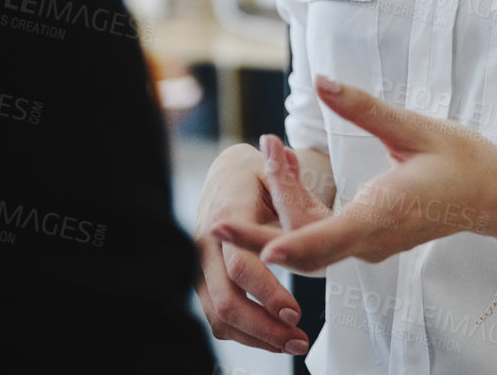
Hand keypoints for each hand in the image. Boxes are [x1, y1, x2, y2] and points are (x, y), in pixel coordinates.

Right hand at [193, 137, 325, 354]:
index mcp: (225, 215)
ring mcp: (198, 265)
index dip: (266, 292)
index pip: (239, 265)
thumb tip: (281, 151)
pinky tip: (272, 338)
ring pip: (218, 315)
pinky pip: (216, 316)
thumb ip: (283, 178)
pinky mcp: (200, 280)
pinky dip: (244, 333)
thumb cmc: (256, 174)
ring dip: (255, 337)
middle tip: (299, 339)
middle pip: (226, 300)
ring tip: (292, 344)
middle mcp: (204, 243)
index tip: (295, 312)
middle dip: (263, 327)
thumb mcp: (270, 171)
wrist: (225, 177)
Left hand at [210, 75, 496, 273]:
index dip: (295, 245)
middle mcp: (374, 240)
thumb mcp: (414, 126)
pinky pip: (321, 238)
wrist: (491, 195)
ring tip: (277, 151)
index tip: (265, 250)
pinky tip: (293, 172)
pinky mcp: (367, 243)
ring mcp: (370, 247)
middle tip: (269, 145)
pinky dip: (299, 208)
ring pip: (310, 242)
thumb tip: (322, 80)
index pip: (333, 239)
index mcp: (387, 212)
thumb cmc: (461, 159)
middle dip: (276, 199)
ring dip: (284, 201)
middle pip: (306, 241)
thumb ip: (363, 107)